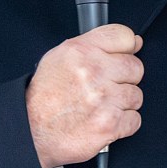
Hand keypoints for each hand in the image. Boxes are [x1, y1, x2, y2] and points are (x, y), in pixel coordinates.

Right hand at [27, 25, 144, 167]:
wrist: (30, 130)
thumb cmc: (43, 97)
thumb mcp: (60, 58)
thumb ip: (94, 45)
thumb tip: (133, 42)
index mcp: (81, 51)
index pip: (124, 36)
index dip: (128, 48)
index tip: (125, 56)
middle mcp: (93, 72)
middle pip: (135, 67)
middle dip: (125, 79)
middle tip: (107, 87)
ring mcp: (103, 99)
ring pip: (136, 95)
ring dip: (123, 103)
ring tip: (102, 106)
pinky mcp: (110, 124)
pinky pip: (134, 120)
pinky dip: (123, 124)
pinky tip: (105, 121)